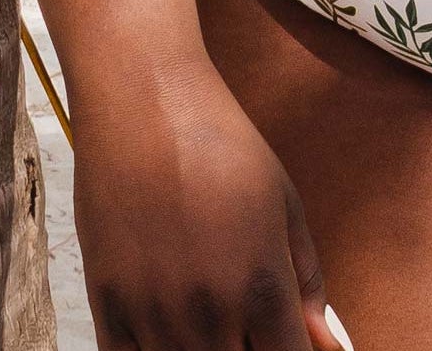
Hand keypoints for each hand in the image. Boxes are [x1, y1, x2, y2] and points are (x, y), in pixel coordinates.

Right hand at [71, 56, 349, 349]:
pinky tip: (169, 331)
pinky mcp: (108, 308)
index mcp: (262, 284)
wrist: (145, 105)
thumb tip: (324, 339)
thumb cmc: (221, 143)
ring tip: (214, 318)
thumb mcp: (284, 201)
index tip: (288, 338)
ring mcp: (154, 315)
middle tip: (251, 323)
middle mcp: (210, 312)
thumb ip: (306, 278)